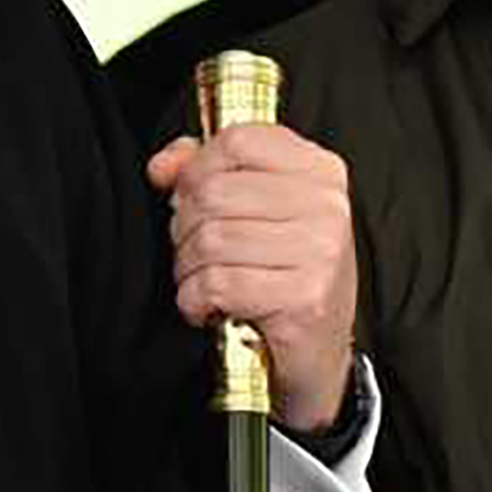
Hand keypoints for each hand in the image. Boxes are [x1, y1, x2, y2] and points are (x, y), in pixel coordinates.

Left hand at [148, 123, 357, 433]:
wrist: (319, 351)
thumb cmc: (285, 273)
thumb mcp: (256, 211)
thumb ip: (206, 172)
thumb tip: (163, 165)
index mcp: (321, 171)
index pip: (238, 140)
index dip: (197, 168)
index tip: (192, 197)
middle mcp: (328, 206)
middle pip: (214, 192)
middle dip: (185, 227)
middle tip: (195, 252)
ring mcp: (321, 252)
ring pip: (210, 239)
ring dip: (188, 267)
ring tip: (202, 280)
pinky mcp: (304, 299)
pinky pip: (217, 283)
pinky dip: (196, 299)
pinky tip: (209, 306)